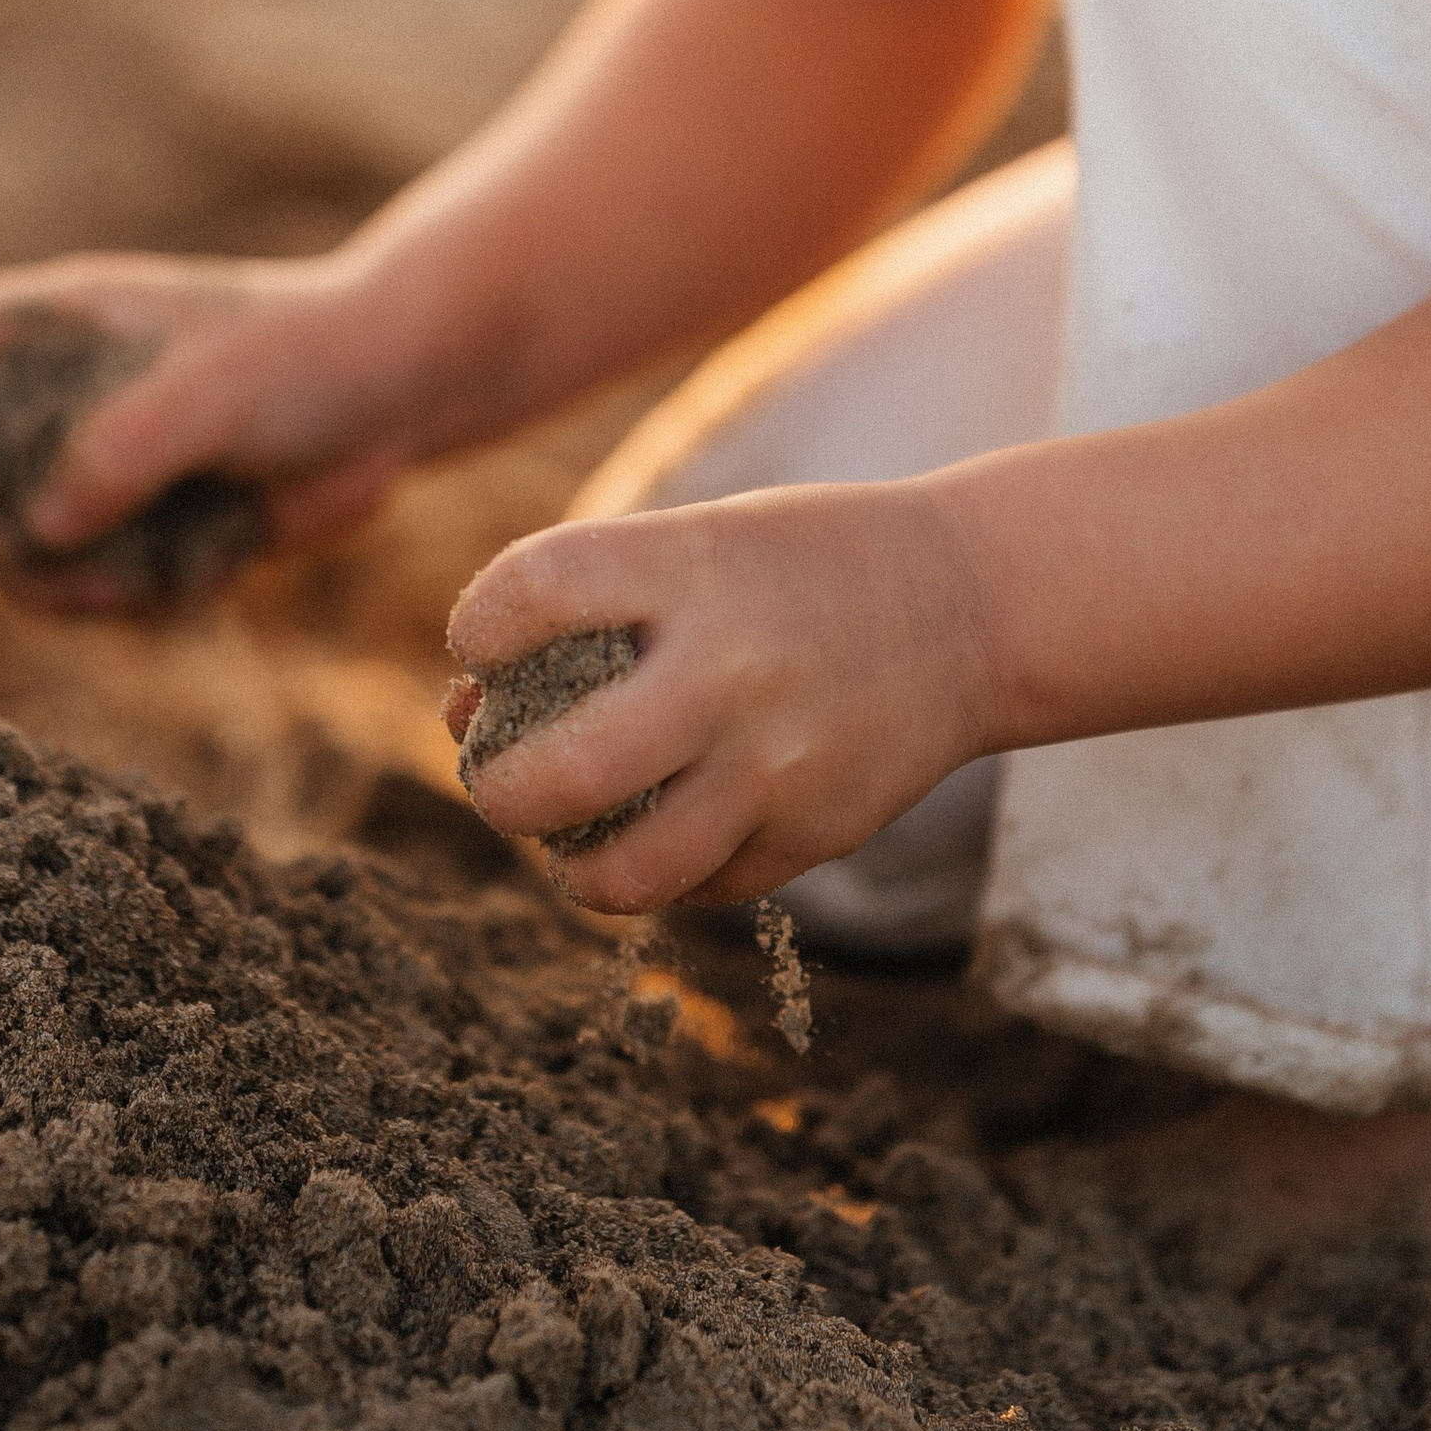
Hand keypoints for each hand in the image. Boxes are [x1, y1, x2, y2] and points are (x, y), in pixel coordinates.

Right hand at [0, 248, 413, 612]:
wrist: (397, 396)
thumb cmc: (306, 358)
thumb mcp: (214, 391)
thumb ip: (122, 450)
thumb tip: (36, 528)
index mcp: (60, 327)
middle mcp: (62, 396)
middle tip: (52, 567)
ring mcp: (98, 465)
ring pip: (22, 553)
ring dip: (65, 588)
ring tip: (133, 586)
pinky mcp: (140, 526)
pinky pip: (96, 588)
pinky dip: (135, 598)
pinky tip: (202, 571)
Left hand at [444, 475, 1002, 909]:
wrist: (969, 607)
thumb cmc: (797, 565)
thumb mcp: (700, 541)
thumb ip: (587, 611)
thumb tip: (462, 715)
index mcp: (694, 567)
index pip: (535, 591)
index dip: (480, 623)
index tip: (482, 644)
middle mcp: (731, 669)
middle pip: (564, 771)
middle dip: (498, 790)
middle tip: (495, 781)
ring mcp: (777, 764)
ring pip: (626, 872)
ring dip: (570, 864)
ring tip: (566, 838)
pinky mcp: (814, 835)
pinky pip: (699, 888)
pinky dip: (659, 873)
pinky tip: (657, 833)